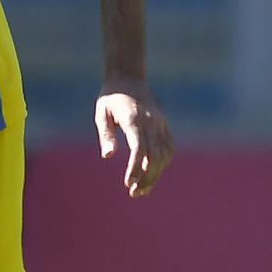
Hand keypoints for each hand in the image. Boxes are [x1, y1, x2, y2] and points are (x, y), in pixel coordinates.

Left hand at [94, 81, 172, 196]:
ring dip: (155, 174)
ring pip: (164, 153)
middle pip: (154, 155)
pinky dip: (164, 162)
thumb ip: (106, 134)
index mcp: (134, 119)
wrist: (129, 78)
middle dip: (146, 177)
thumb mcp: (102, 113)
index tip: (128, 184)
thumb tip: (108, 156)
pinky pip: (169, 146)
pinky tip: (152, 174)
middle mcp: (151, 121)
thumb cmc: (111, 98)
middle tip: (134, 193)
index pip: (139, 148)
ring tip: (142, 190)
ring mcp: (161, 123)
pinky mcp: (165, 124)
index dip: (135, 168)